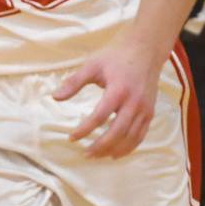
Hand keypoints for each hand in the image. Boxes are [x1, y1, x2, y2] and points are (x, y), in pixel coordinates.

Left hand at [52, 32, 159, 158]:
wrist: (144, 50)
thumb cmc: (115, 56)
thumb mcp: (93, 65)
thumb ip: (74, 82)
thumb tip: (55, 97)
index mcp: (118, 90)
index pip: (99, 116)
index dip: (84, 129)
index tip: (72, 137)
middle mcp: (134, 102)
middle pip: (117, 131)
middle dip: (100, 146)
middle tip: (85, 154)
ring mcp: (144, 108)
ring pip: (130, 137)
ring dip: (114, 150)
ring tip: (98, 156)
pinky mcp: (150, 112)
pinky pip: (140, 135)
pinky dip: (129, 147)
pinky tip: (116, 152)